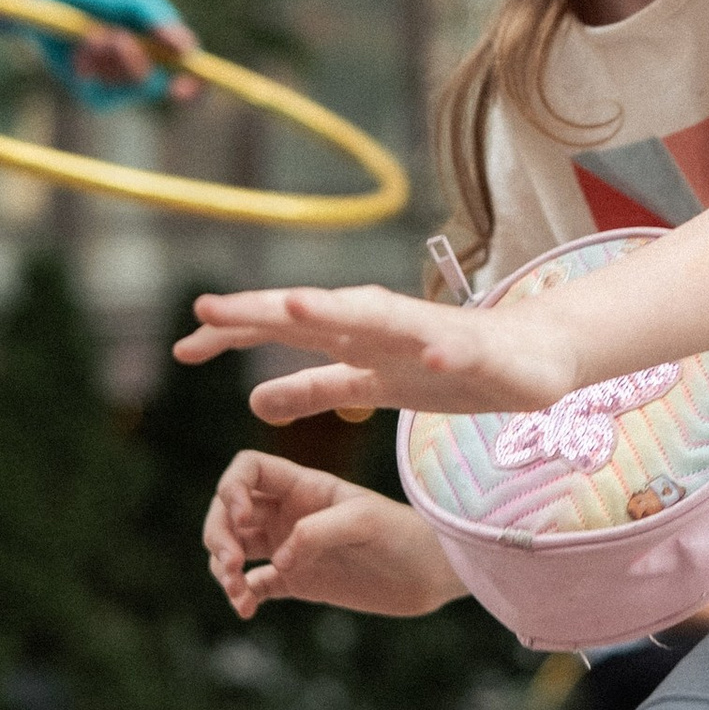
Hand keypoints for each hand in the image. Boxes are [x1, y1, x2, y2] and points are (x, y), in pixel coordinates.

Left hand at [9, 0, 198, 106]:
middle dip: (136, 61)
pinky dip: (90, 68)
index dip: (193, 84)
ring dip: (108, 59)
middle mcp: (143, 69)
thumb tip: (188, 49)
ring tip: (92, 35)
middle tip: (117, 36)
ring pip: (126, 87)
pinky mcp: (92, 93)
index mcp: (161, 48)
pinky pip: (100, 92)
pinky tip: (80, 50)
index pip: (189, 74)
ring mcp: (117, 84)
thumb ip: (159, 18)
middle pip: (155, 85)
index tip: (185, 84)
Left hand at [177, 283, 581, 427]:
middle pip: (312, 314)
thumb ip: (315, 388)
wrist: (527, 356)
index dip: (232, 334)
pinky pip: (451, 352)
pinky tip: (424, 358)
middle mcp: (379, 323)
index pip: (280, 329)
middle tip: (206, 308)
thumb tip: (253, 402)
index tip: (181, 347)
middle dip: (260, 310)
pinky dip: (436, 351)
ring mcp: (425, 333)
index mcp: (351, 334)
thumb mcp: (369, 385)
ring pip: (376, 319)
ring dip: (338, 310)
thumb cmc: (446, 366)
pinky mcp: (470, 350)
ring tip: (296, 308)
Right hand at [204, 452, 460, 617]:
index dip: (231, 489)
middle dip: (217, 534)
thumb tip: (276, 561)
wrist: (432, 573)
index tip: (243, 517)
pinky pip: (253, 584)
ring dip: (222, 566)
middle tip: (231, 563)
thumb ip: (317, 531)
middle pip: (228, 510)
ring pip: (233, 548)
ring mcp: (290, 547)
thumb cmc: (405, 535)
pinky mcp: (297, 581)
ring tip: (237, 590)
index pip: (247, 470)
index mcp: (303, 486)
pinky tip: (247, 609)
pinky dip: (241, 595)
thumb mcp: (364, 522)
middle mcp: (290, 512)